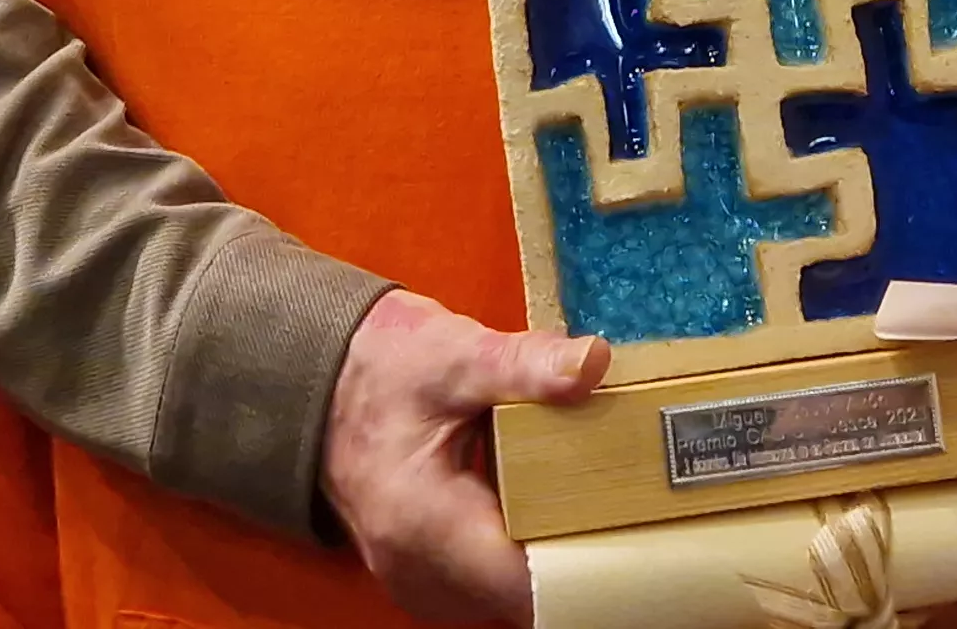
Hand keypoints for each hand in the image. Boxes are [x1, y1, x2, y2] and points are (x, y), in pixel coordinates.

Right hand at [321, 289, 609, 623]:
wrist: (320, 384)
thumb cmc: (382, 370)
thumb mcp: (454, 355)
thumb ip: (525, 364)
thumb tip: (593, 362)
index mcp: (426, 526)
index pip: (528, 585)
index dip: (590, 566)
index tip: (636, 530)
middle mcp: (419, 574)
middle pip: (527, 598)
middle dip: (580, 560)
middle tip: (630, 508)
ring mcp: (420, 584)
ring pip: (511, 600)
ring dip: (553, 563)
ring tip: (598, 511)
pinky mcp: (428, 579)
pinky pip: (491, 589)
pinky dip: (524, 560)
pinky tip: (552, 518)